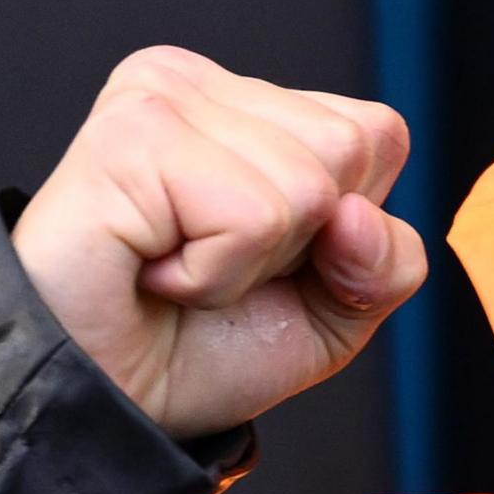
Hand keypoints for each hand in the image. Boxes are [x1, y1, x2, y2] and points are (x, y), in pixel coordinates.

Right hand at [11, 48, 426, 439]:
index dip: (343, 227)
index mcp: (247, 104)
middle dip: (299, 243)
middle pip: (353, 149)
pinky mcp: (130, 137)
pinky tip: (154, 270)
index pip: (377, 135)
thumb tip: (357, 217)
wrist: (106, 410)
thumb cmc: (197, 350)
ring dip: (250, 264)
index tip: (257, 258)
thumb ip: (388, 263)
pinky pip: (252, 216)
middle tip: (209, 264)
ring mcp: (160, 100)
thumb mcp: (335, 312)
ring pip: (310, 186)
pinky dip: (215, 276)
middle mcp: (199, 83)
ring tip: (175, 269)